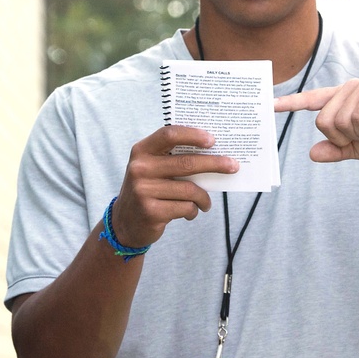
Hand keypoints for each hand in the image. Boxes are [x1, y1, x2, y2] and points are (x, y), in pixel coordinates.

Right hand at [111, 125, 238, 247]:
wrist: (125, 224)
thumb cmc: (149, 189)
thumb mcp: (153, 169)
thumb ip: (173, 158)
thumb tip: (215, 153)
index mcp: (142, 151)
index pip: (169, 134)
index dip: (193, 135)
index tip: (213, 140)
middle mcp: (140, 168)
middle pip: (187, 163)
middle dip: (215, 164)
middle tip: (233, 166)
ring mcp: (143, 190)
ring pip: (190, 190)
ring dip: (204, 198)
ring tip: (206, 203)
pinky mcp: (151, 211)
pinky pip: (186, 207)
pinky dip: (193, 211)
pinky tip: (190, 212)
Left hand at [274, 78, 358, 161]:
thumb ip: (337, 149)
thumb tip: (312, 154)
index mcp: (344, 98)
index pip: (313, 100)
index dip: (291, 103)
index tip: (271, 105)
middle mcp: (350, 88)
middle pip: (323, 121)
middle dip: (342, 137)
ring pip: (337, 122)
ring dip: (357, 135)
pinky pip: (354, 120)